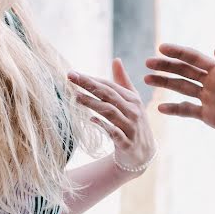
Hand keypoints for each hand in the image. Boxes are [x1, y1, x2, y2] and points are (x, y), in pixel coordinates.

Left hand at [68, 59, 155, 173]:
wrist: (143, 154)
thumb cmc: (134, 122)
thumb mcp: (132, 100)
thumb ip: (123, 81)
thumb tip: (116, 59)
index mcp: (133, 99)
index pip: (110, 86)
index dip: (92, 79)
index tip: (73, 73)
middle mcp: (133, 111)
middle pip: (109, 95)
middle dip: (89, 85)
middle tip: (70, 78)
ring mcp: (131, 127)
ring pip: (110, 112)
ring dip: (92, 103)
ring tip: (75, 97)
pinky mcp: (127, 143)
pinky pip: (114, 133)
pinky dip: (102, 125)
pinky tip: (91, 120)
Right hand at [145, 43, 214, 143]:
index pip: (194, 58)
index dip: (178, 52)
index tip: (161, 48)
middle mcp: (211, 82)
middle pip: (183, 71)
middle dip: (165, 66)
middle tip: (147, 63)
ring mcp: (208, 98)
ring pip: (181, 88)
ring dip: (164, 83)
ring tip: (146, 79)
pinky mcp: (208, 115)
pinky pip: (186, 110)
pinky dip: (173, 109)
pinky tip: (160, 108)